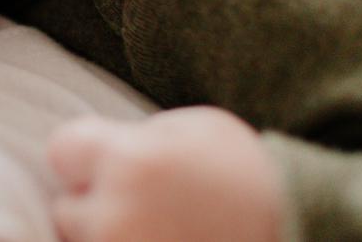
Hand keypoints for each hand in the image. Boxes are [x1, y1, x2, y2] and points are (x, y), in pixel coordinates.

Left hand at [47, 106, 284, 241]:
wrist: (300, 231)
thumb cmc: (248, 175)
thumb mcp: (193, 129)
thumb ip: (135, 137)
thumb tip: (96, 151)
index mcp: (131, 162)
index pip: (61, 151)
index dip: (82, 156)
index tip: (107, 162)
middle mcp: (119, 215)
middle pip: (68, 209)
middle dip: (94, 205)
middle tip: (143, 205)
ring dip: (111, 237)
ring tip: (161, 228)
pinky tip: (165, 240)